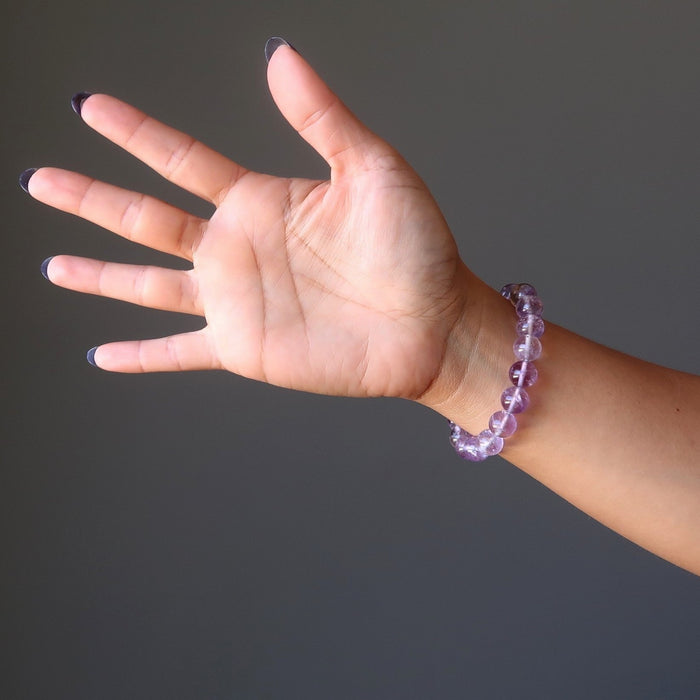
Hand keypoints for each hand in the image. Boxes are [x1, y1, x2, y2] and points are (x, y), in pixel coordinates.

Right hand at [27, 42, 476, 399]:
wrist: (432, 324)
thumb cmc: (415, 247)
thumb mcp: (372, 169)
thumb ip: (322, 117)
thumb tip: (278, 53)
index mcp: (260, 200)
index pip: (180, 159)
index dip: (134, 133)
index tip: (89, 108)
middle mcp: (237, 249)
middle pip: (145, 218)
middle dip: (92, 198)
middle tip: (42, 180)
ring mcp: (236, 302)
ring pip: (147, 284)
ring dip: (99, 275)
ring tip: (53, 265)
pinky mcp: (243, 349)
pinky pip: (178, 351)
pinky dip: (140, 355)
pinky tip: (102, 356)